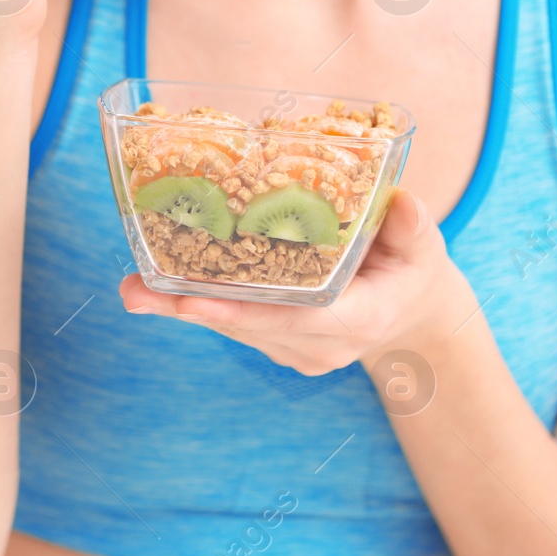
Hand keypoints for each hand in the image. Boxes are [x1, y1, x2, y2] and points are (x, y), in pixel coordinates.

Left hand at [119, 189, 474, 376]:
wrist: (411, 314)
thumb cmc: (413, 269)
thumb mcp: (423, 247)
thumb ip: (412, 228)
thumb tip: (405, 202)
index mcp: (360, 321)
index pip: (297, 320)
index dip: (243, 311)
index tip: (195, 303)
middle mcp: (323, 347)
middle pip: (251, 327)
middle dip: (194, 309)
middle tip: (139, 292)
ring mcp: (299, 353)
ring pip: (237, 329)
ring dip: (185, 309)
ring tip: (134, 290)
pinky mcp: (281, 347)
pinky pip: (238, 326)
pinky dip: (202, 305)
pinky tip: (156, 288)